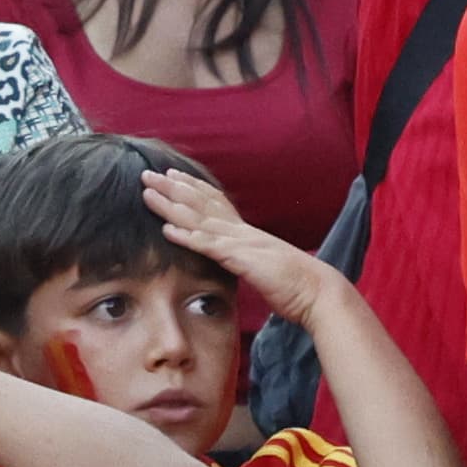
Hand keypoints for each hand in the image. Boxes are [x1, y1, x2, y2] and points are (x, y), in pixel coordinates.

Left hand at [146, 169, 329, 327]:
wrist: (318, 292)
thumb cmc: (295, 285)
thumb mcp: (265, 265)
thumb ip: (248, 258)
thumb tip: (237, 259)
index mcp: (247, 232)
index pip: (216, 203)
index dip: (193, 188)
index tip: (173, 176)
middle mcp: (241, 231)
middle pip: (201, 203)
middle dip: (173, 188)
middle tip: (148, 174)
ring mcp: (240, 243)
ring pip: (199, 219)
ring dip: (170, 205)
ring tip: (148, 193)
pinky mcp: (241, 260)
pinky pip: (209, 246)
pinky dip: (186, 237)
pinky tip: (166, 230)